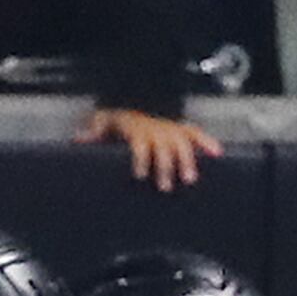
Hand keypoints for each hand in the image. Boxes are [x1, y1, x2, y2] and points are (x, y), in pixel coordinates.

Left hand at [80, 106, 223, 191]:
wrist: (137, 108)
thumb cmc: (120, 123)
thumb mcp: (104, 122)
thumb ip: (94, 131)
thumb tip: (79, 140)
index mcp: (137, 130)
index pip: (140, 145)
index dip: (141, 159)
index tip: (140, 176)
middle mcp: (156, 130)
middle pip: (163, 149)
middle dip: (165, 167)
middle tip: (165, 187)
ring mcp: (171, 130)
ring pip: (182, 145)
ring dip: (187, 162)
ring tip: (190, 180)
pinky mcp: (182, 131)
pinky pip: (197, 134)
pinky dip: (208, 142)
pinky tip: (217, 154)